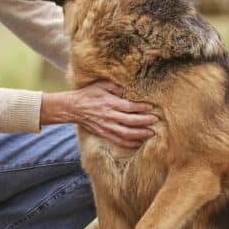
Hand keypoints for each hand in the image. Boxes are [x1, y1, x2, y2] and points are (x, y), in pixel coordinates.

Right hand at [39, 80, 155, 148]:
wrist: (72, 107)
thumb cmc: (88, 94)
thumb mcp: (101, 85)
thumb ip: (116, 86)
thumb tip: (129, 88)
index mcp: (109, 103)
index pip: (130, 106)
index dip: (142, 107)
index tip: (152, 107)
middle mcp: (109, 116)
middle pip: (131, 121)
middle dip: (146, 121)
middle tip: (156, 120)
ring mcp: (106, 126)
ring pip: (127, 133)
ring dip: (141, 134)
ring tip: (151, 133)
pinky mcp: (104, 133)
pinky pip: (119, 140)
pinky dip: (130, 143)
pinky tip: (139, 142)